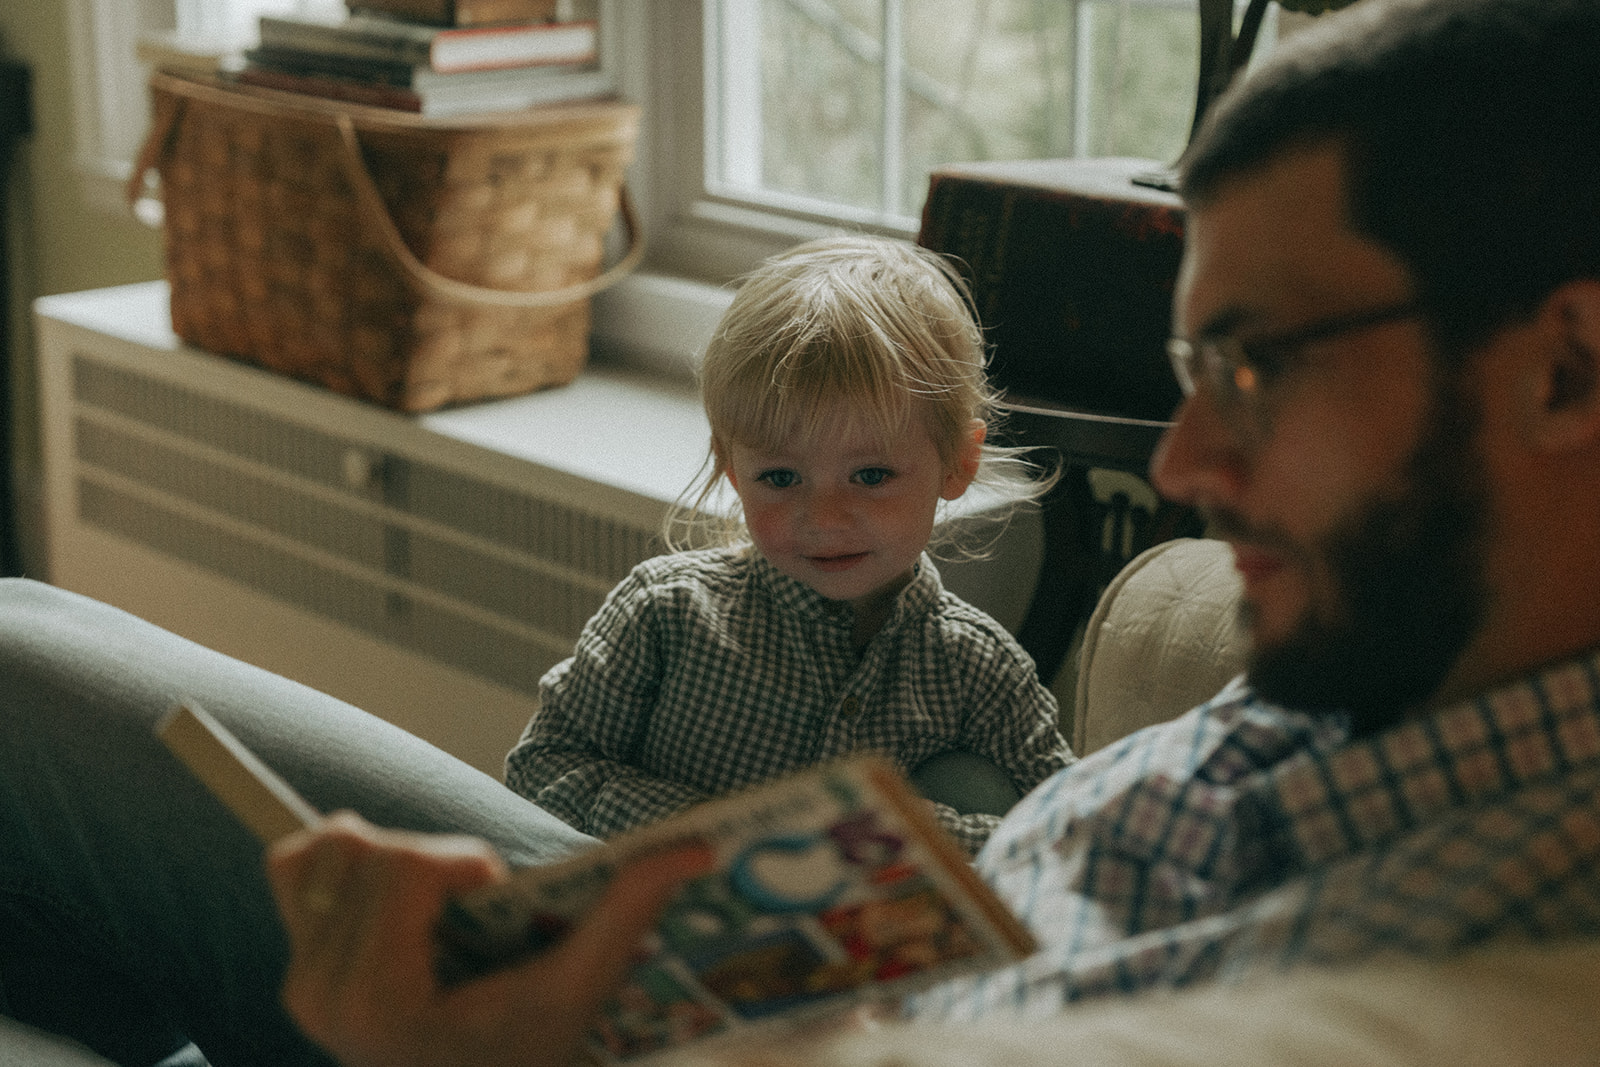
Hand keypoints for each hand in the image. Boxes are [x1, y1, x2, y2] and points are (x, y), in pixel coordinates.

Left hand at [267, 811, 711, 1066]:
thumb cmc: (532, 1050)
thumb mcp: (581, 987)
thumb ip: (628, 911)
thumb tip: (695, 847)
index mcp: (381, 999)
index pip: (404, 866)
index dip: (463, 864)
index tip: (496, 903)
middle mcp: (322, 994)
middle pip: (371, 850)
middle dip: (438, 863)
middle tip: (476, 914)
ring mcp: (302, 985)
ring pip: (332, 847)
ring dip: (394, 859)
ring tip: (438, 910)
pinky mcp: (297, 972)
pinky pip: (296, 866)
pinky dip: (343, 862)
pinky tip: (393, 902)